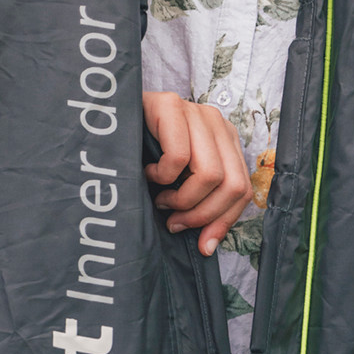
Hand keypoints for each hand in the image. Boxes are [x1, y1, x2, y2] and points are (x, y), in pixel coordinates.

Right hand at [142, 90, 251, 256]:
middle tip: (174, 222)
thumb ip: (199, 204)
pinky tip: (149, 172)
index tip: (202, 244)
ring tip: (162, 199)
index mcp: (225, 140)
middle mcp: (217, 123)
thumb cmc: (144, 155)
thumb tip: (207, 247)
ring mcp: (196, 112)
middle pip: (233, 185)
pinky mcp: (171, 106)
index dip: (224, 221)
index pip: (243, 189)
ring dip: (182, 199)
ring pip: (211, 175)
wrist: (109, 121)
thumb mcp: (179, 180)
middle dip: (202, 214)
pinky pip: (178, 157)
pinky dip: (162, 176)